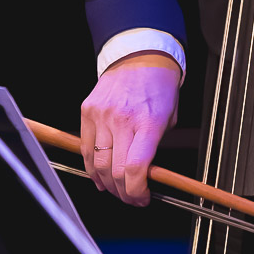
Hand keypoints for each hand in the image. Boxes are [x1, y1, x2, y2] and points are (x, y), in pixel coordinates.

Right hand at [80, 51, 180, 205]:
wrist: (140, 55)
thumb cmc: (158, 86)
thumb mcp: (168, 117)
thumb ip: (155, 147)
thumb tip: (145, 176)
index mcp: (148, 121)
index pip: (135, 168)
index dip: (137, 192)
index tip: (142, 198)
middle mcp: (123, 119)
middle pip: (115, 172)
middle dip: (123, 193)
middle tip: (131, 196)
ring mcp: (102, 114)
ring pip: (97, 164)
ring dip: (106, 183)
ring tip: (115, 187)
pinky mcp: (88, 111)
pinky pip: (85, 148)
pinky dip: (91, 166)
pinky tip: (99, 173)